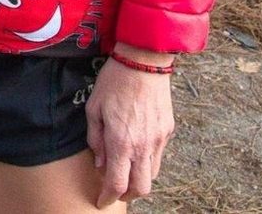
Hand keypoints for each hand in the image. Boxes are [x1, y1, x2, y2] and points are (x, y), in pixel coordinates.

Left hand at [86, 49, 174, 206]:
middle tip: (114, 189)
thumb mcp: (93, 108)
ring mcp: (159, 140)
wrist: (144, 62)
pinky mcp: (168, 131)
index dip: (107, 197)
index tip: (100, 201)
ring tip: (124, 169)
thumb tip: (99, 162)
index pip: (117, 183)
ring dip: (138, 179)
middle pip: (141, 188)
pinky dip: (147, 161)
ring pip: (152, 175)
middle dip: (127, 194)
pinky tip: (136, 150)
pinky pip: (159, 156)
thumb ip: (95, 139)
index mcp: (121, 142)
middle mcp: (143, 146)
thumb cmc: (113, 82)